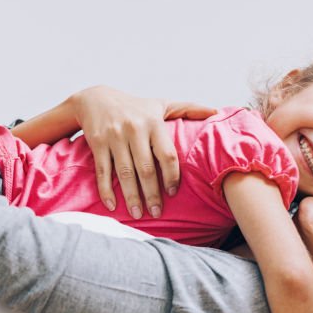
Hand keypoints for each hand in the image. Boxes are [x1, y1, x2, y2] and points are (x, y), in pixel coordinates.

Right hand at [70, 86, 215, 217]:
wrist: (96, 99)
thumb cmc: (135, 107)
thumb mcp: (161, 104)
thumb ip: (188, 109)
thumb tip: (217, 111)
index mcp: (153, 122)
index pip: (166, 154)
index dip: (171, 176)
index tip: (173, 193)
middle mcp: (134, 129)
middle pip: (146, 168)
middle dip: (152, 194)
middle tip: (157, 213)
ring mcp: (114, 137)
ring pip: (125, 173)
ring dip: (131, 196)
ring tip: (138, 214)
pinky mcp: (98, 143)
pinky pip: (103, 171)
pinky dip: (106, 191)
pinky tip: (112, 206)